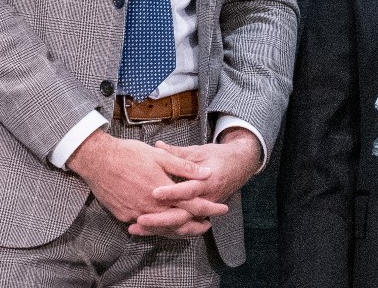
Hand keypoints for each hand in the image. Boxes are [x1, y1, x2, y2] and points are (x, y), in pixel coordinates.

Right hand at [67, 130, 217, 232]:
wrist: (97, 161)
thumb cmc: (129, 154)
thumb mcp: (159, 156)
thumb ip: (184, 167)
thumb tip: (206, 173)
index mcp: (162, 191)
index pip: (191, 205)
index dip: (209, 208)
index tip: (222, 209)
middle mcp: (150, 207)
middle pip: (178, 222)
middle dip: (196, 225)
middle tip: (208, 225)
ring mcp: (135, 213)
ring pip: (161, 227)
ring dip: (178, 229)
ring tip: (191, 228)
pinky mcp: (123, 215)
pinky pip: (145, 226)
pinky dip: (157, 227)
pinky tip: (164, 225)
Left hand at [131, 127, 261, 236]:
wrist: (241, 165)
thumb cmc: (219, 156)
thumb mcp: (200, 151)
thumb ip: (178, 153)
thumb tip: (157, 146)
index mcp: (209, 180)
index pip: (189, 190)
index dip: (172, 193)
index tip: (154, 192)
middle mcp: (208, 199)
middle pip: (184, 216)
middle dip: (161, 220)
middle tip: (139, 219)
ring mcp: (205, 210)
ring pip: (182, 226)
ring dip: (159, 229)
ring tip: (136, 228)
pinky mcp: (201, 216)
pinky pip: (183, 228)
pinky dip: (166, 231)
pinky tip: (148, 231)